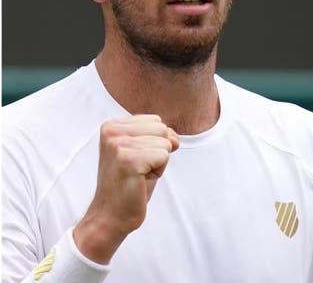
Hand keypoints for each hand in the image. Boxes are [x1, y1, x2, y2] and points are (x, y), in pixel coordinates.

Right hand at [73, 115, 179, 263]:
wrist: (111, 216)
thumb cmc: (130, 183)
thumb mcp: (145, 150)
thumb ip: (160, 135)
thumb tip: (175, 138)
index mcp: (112, 125)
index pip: (156, 121)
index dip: (154, 143)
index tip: (136, 160)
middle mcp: (112, 131)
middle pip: (162, 129)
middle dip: (158, 151)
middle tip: (138, 169)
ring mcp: (118, 145)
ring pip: (165, 142)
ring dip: (158, 163)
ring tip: (139, 175)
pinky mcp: (128, 160)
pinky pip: (164, 156)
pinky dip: (159, 171)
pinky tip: (140, 181)